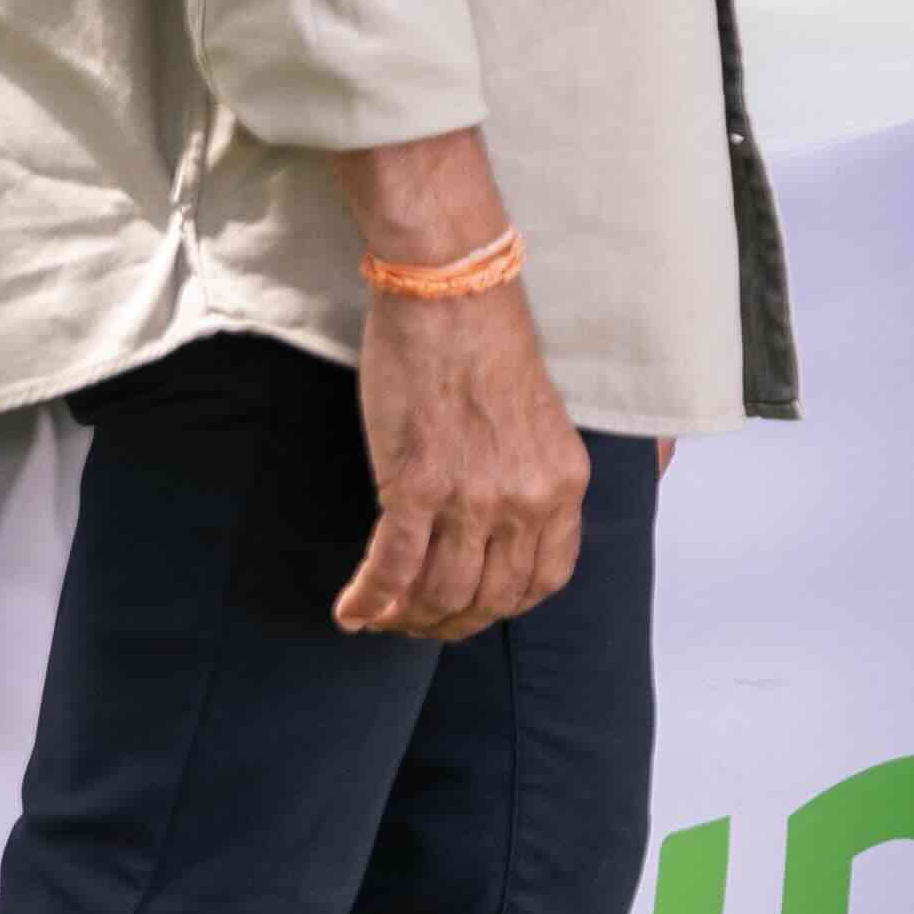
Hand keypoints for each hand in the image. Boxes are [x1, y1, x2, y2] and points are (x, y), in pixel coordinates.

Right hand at [339, 275, 587, 635]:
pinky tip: (350, 611)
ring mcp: (471, 498)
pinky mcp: (415, 487)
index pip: (545, 579)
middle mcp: (525, 500)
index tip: (474, 607)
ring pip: (440, 593)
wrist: (451, 291)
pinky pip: (393, 570)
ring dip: (406, 617)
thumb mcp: (540, 421)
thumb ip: (530, 478)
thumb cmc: (486, 344)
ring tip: (380, 616)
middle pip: (490, 599)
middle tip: (416, 621)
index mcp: (563, 483)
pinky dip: (369, 601)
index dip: (504, 606)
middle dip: (450, 622)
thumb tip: (499, 531)